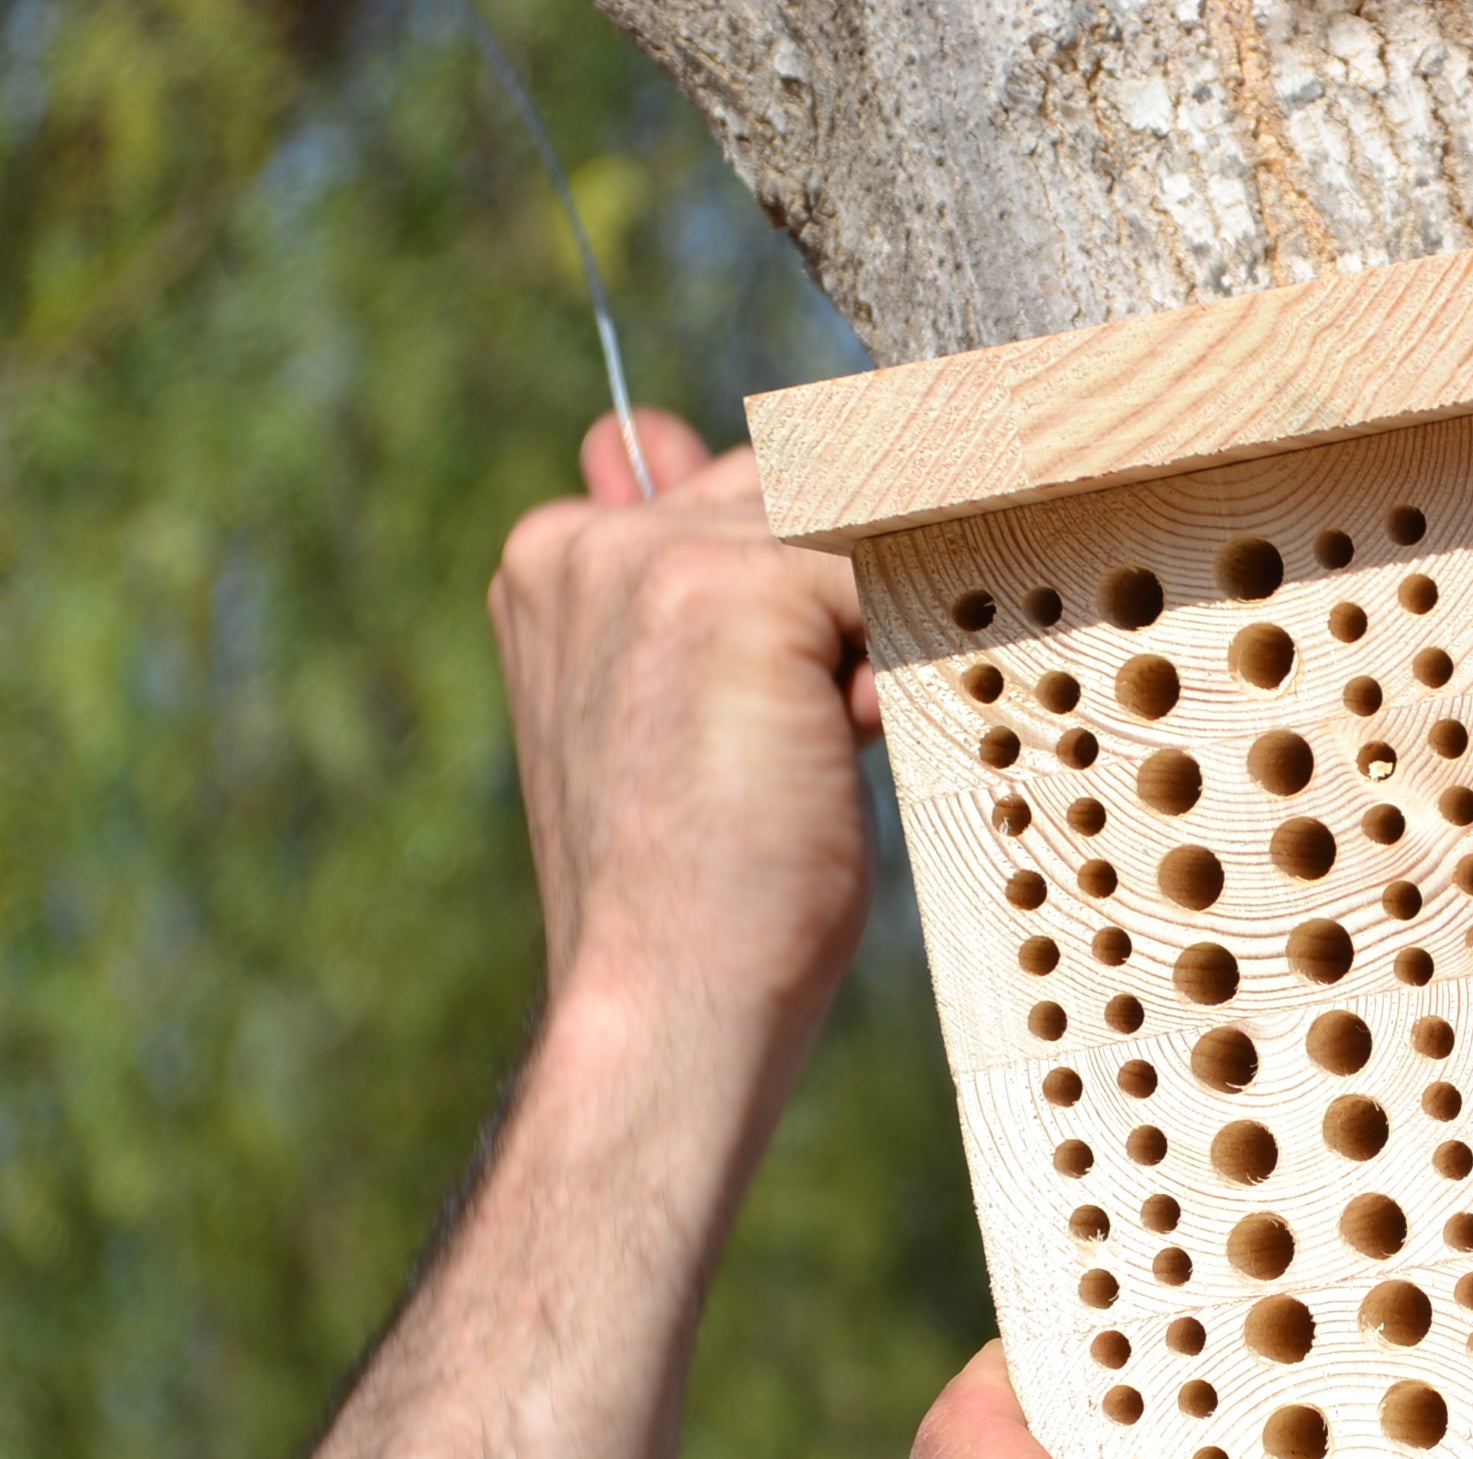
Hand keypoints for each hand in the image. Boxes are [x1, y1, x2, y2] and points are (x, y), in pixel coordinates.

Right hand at [489, 409, 878, 1074]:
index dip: (819, 592)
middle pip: (805, 491)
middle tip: (833, 728)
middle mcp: (586, 539)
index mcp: (557, 561)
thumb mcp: (699, 710)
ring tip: (838, 738)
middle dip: (857, 599)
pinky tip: (866, 730)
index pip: (743, 495)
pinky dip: (915, 643)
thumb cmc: (703, 882)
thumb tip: (684, 447)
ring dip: (888, 622)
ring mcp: (650, 554)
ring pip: (855, 519)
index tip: (830, 689)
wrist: (671, 996)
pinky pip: (893, 560)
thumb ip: (705, 582)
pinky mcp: (730, 586)